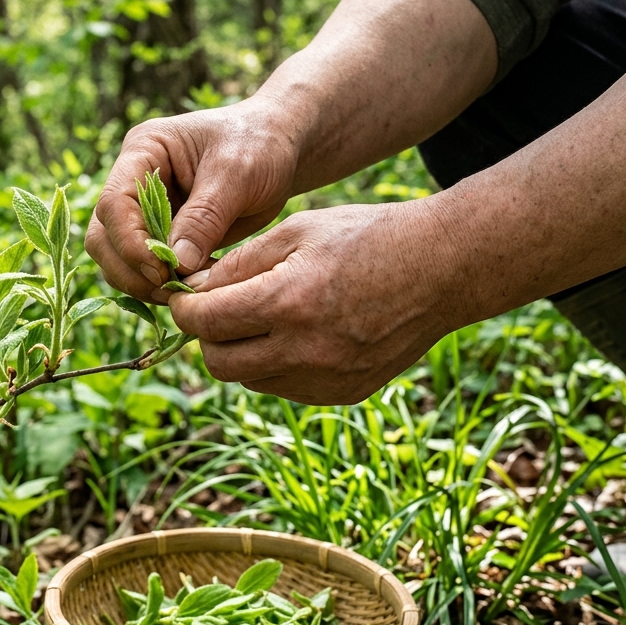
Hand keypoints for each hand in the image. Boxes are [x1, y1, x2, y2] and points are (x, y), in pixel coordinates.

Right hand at [87, 99, 301, 303]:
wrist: (280, 150)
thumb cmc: (259, 145)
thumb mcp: (237, 173)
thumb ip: (205, 217)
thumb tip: (177, 264)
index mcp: (143, 150)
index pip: (114, 203)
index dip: (130, 242)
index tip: (162, 270)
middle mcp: (132, 180)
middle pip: (103, 235)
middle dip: (130, 269)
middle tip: (169, 290)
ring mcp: (141, 210)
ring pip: (114, 258)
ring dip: (140, 283)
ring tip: (181, 292)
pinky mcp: (158, 235)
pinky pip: (140, 269)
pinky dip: (158, 285)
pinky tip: (190, 288)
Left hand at [167, 202, 458, 403]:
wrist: (442, 267)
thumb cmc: (366, 236)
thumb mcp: (296, 232)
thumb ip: (237, 264)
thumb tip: (190, 289)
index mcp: (287, 303)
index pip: (203, 323)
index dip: (184, 309)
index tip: (184, 296)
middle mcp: (304, 350)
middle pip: (219, 362)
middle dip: (207, 336)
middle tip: (216, 309)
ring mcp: (326, 378)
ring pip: (250, 379)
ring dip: (241, 352)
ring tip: (259, 317)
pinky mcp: (345, 392)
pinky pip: (286, 388)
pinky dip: (276, 365)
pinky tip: (294, 333)